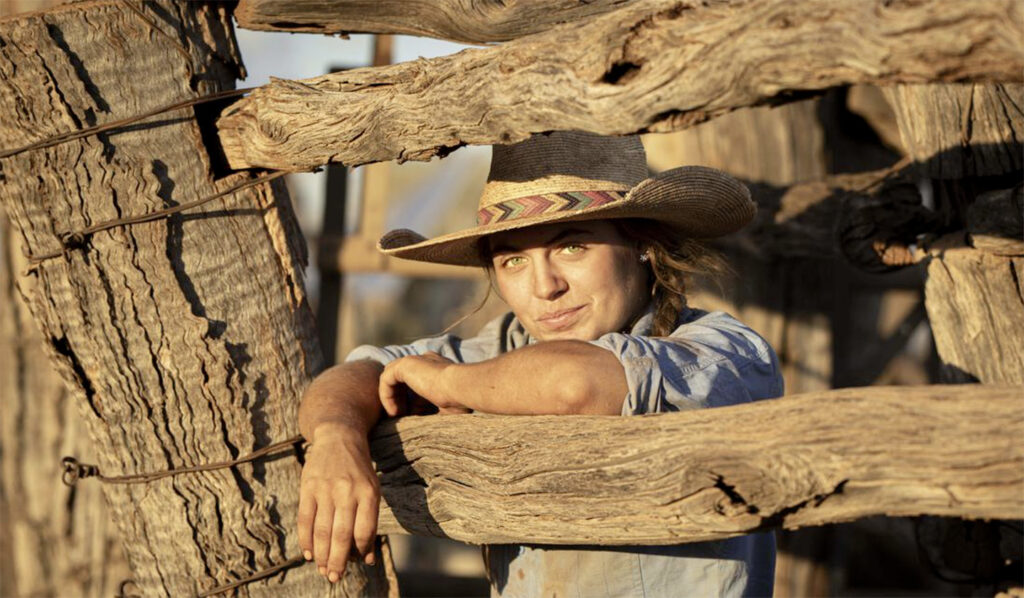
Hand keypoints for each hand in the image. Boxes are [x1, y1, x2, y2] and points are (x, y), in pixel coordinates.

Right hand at [297, 424, 378, 582]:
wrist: (339, 437)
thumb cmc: (359, 471)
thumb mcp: (372, 489)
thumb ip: (368, 521)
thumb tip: (367, 557)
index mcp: (368, 492)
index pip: (364, 531)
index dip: (361, 551)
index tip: (360, 563)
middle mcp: (347, 491)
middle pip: (341, 535)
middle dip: (338, 561)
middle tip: (335, 578)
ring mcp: (326, 489)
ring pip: (321, 531)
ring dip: (321, 555)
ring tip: (323, 570)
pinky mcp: (308, 487)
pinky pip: (305, 519)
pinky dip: (306, 540)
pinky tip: (309, 553)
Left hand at [379, 352, 469, 415]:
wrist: (463, 387)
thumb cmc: (461, 402)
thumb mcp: (447, 408)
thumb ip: (433, 411)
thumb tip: (421, 426)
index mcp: (438, 368)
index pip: (419, 380)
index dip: (414, 401)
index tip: (415, 417)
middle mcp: (426, 360)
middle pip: (403, 378)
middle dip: (400, 398)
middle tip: (401, 417)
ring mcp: (416, 360)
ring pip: (392, 377)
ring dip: (391, 397)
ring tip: (396, 415)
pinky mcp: (406, 364)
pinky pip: (386, 379)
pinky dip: (386, 396)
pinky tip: (394, 412)